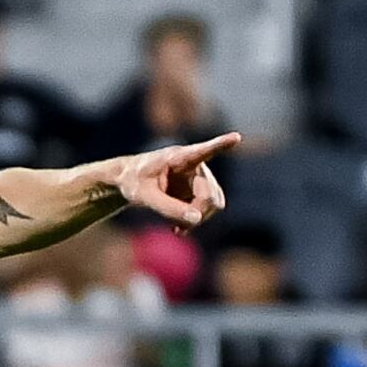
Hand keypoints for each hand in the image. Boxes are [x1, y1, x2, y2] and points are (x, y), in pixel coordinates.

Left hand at [114, 133, 237, 228]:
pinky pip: (207, 211)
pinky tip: (178, 229)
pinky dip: (195, 221)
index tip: (236, 137)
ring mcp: (200, 179)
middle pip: (211, 195)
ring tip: (177, 227)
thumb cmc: (133, 181)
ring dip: (198, 219)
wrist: (130, 182)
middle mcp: (196, 166)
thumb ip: (167, 207)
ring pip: (214, 204)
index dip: (221, 145)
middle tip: (179, 227)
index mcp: (179, 158)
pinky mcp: (199, 191)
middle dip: (198, 212)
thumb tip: (197, 219)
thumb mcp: (143, 196)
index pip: (203, 151)